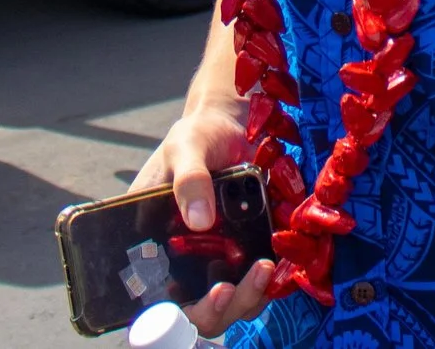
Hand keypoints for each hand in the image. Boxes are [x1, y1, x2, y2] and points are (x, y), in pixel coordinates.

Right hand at [132, 103, 273, 333]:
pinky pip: (254, 281)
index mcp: (154, 239)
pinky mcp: (245, 249)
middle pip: (197, 306)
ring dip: (247, 296)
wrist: (234, 124)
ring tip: (264, 270)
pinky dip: (268, 282)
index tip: (212, 293)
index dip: (178, 309)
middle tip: (237, 285)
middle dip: (220, 307)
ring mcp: (215, 256)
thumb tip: (199, 220)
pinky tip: (279, 263)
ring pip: (230, 300)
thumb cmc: (198, 134)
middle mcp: (182, 257)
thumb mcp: (186, 147)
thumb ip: (190, 179)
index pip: (156, 293)